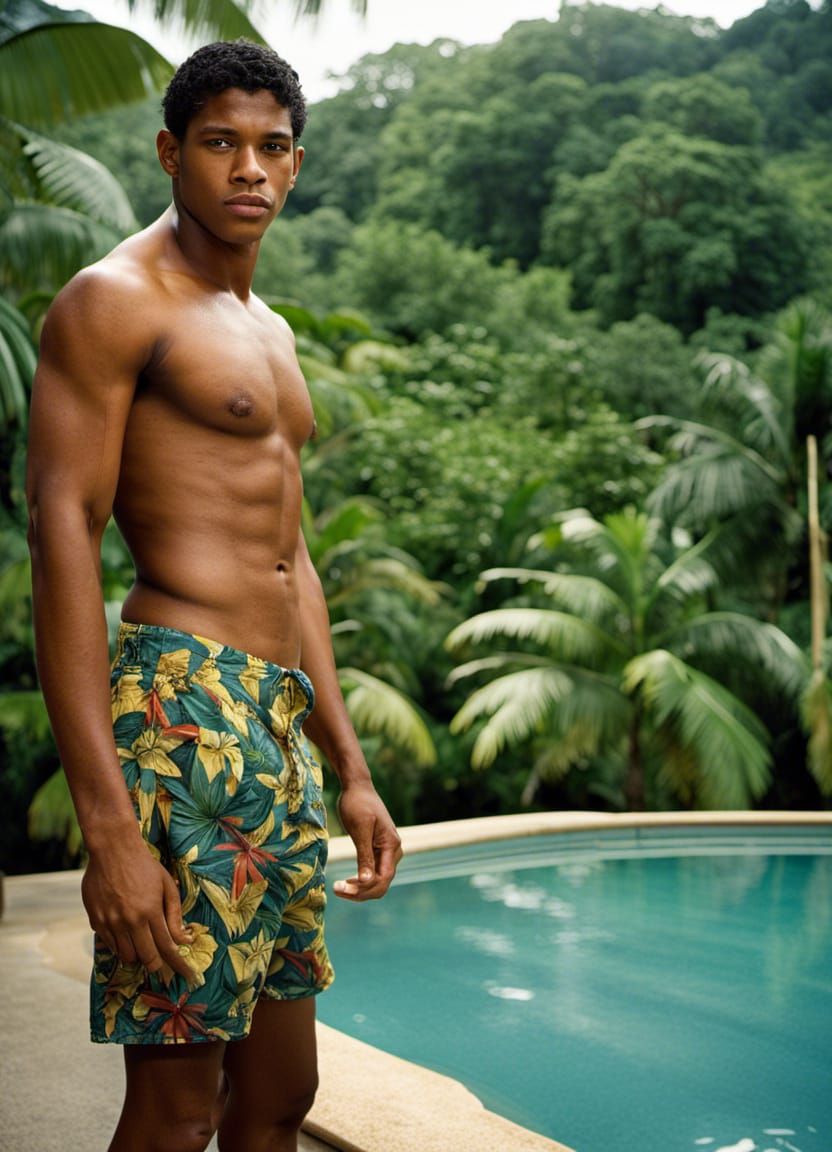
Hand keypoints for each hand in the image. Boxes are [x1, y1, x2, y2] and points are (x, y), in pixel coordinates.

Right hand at [82, 836, 194, 980]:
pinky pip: (110, 945)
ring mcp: (111, 922)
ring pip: (126, 955)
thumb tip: (183, 939)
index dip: (179, 966)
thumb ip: (174, 914)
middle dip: (157, 964)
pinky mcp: (96, 921)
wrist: (112, 849)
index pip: (167, 948)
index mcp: (150, 911)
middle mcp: (130, 921)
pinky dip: (121, 944)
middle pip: (146, 958)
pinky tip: (125, 931)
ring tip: (142, 940)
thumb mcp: (166, 885)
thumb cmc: (144, 865)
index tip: (188, 976)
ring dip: (137, 953)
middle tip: (161, 961)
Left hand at [333, 782, 402, 900]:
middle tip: (336, 889)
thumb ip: (365, 856)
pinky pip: (373, 872)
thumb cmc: (357, 804)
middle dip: (360, 892)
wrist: (357, 787)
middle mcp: (393, 851)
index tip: (341, 888)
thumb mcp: (359, 829)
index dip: (364, 889)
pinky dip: (360, 881)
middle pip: (381, 883)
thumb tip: (366, 881)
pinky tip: (346, 881)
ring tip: (338, 887)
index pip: (383, 878)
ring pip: (377, 881)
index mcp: (391, 845)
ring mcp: (387, 851)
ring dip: (360, 889)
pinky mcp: (378, 850)